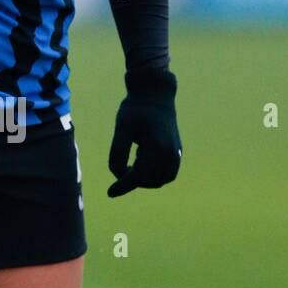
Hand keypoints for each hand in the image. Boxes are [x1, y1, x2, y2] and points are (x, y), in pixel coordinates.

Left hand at [108, 67, 181, 196]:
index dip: (123, 185)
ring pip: (160, 180)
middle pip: (149, 181)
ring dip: (145, 178)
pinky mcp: (178, 152)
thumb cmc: (135, 110)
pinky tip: (144, 160)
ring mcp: (176, 153)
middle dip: (133, 180)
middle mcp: (170, 152)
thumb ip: (117, 153)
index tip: (110, 192)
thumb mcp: (121, 129)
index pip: (139, 176)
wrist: (156, 95)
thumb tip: (118, 175)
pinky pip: (167, 174)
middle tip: (123, 165)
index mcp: (156, 146)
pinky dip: (155, 174)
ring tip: (136, 159)